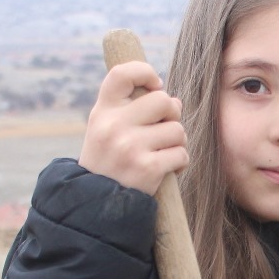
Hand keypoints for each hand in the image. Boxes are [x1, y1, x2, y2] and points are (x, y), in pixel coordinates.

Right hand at [79, 62, 187, 194]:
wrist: (96, 205)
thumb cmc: (109, 162)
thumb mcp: (106, 130)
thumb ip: (132, 110)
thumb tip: (174, 99)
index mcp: (102, 111)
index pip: (122, 73)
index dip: (145, 72)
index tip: (154, 86)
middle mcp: (113, 125)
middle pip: (163, 100)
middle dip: (172, 115)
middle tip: (164, 130)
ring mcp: (130, 146)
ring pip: (177, 129)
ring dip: (177, 142)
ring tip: (163, 153)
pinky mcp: (147, 168)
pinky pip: (181, 154)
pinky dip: (180, 162)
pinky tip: (167, 169)